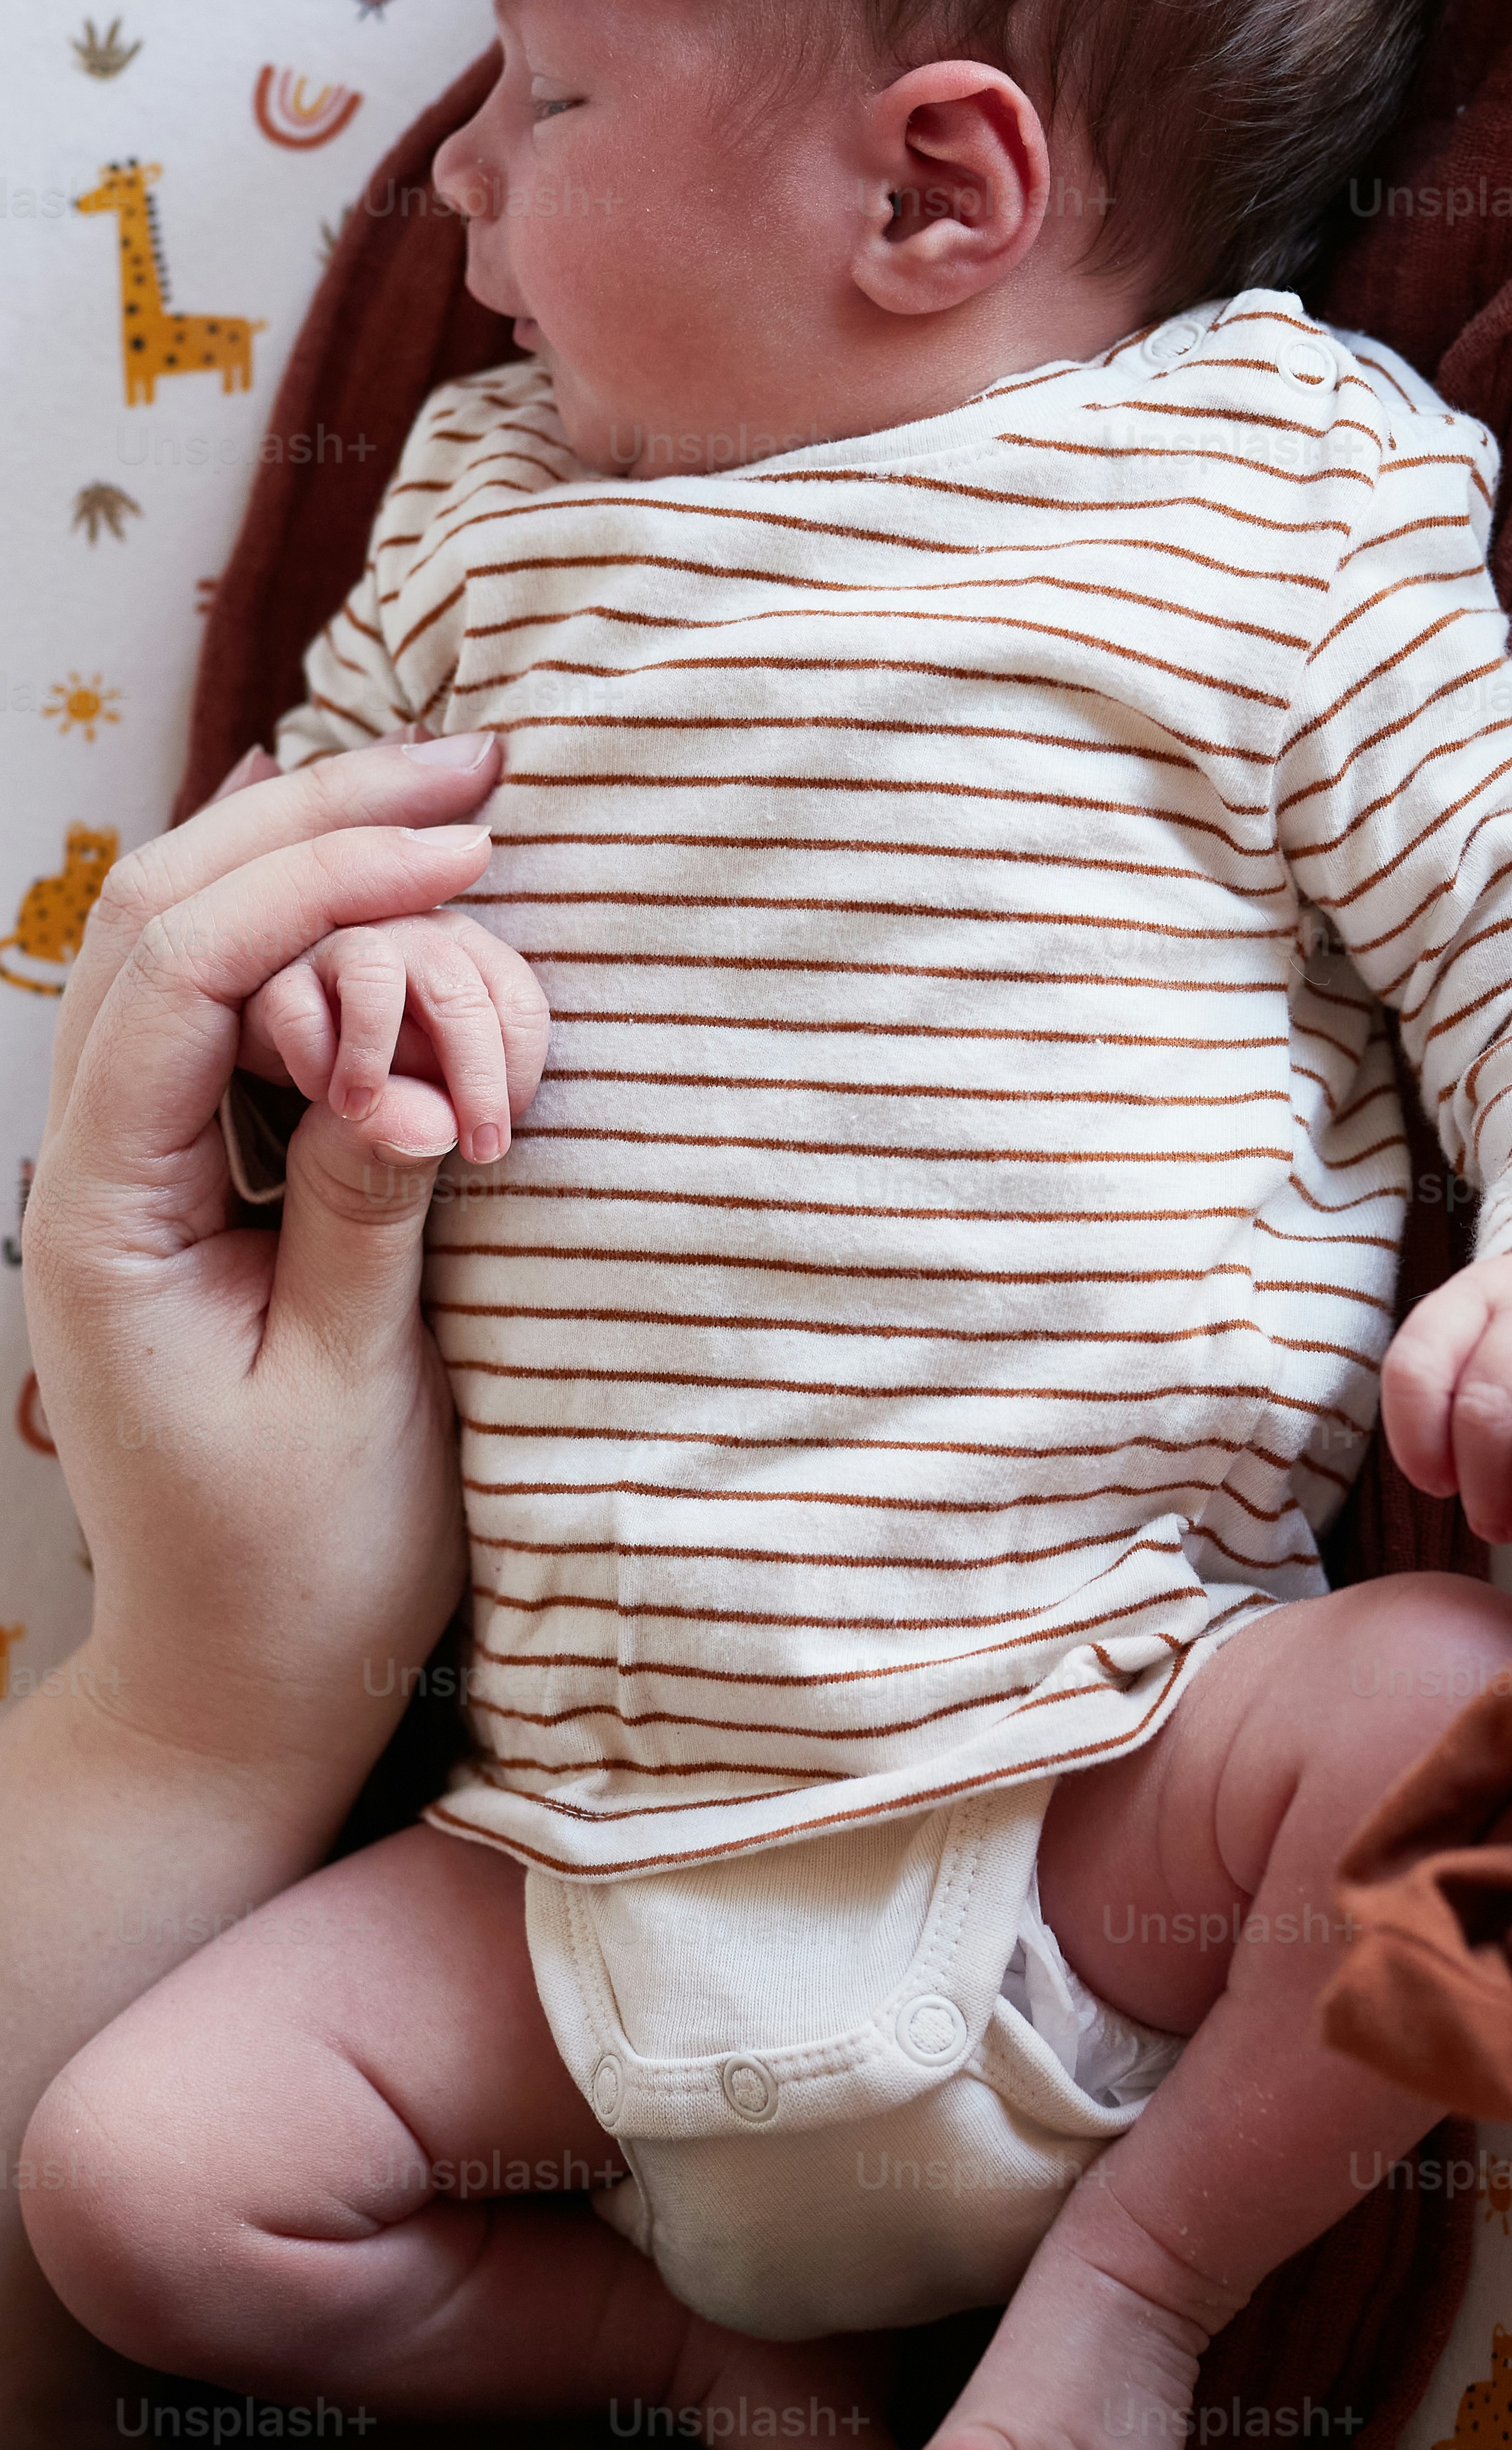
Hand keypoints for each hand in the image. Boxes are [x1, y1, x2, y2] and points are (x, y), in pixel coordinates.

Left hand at [23, 730, 512, 1800]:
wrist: (239, 1682)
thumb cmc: (298, 1569)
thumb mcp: (350, 1397)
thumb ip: (364, 1219)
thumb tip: (406, 1076)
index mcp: (99, 1215)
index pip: (187, 975)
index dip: (324, 887)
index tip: (470, 859)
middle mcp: (92, 1165)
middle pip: (169, 915)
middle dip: (319, 820)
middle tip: (481, 767)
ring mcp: (137, 1163)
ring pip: (195, 943)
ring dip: (319, 857)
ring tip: (462, 807)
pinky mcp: (200, 1177)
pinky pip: (233, 1009)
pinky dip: (317, 930)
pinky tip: (395, 885)